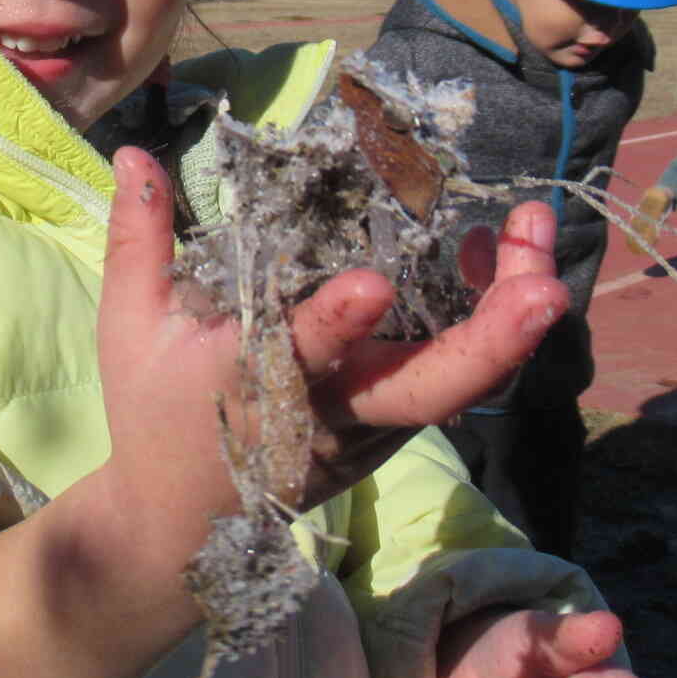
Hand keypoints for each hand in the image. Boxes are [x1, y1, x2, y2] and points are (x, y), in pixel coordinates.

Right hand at [94, 147, 570, 547]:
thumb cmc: (156, 414)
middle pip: (428, 388)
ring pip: (461, 382)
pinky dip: (491, 320)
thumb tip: (133, 152)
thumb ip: (138, 239)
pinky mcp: (397, 426)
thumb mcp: (131, 327)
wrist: (186, 524)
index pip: (302, 356)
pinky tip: (505, 254)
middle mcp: (330, 410)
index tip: (374, 283)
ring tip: (536, 232)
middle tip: (545, 286)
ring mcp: (375, 424)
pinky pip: (459, 376)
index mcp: (256, 385)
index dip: (337, 323)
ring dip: (510, 318)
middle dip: (492, 340)